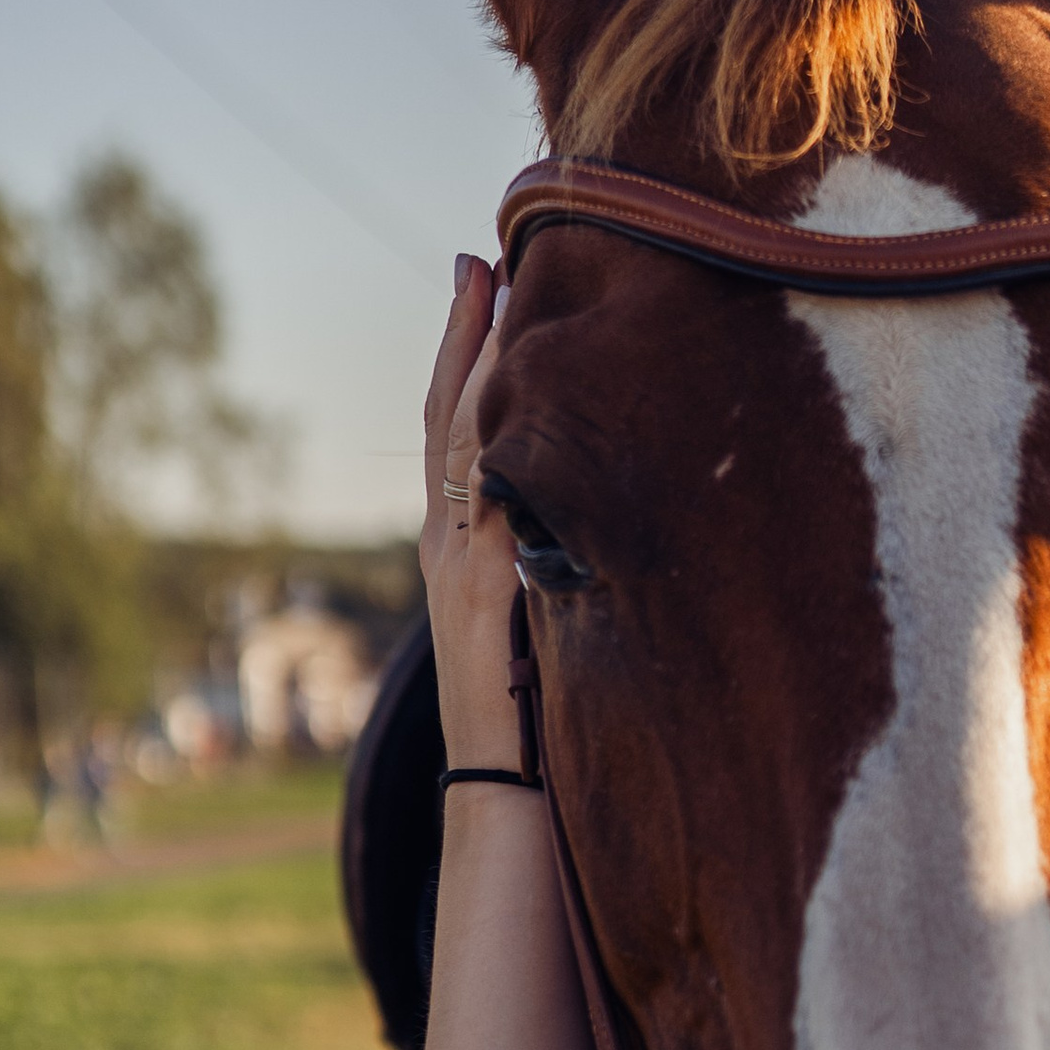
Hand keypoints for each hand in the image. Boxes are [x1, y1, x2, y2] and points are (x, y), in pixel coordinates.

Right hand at [421, 256, 524, 767]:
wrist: (507, 793)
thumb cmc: (541, 714)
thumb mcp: (548, 614)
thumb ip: (558, 559)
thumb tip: (601, 509)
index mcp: (462, 544)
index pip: (459, 428)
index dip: (469, 355)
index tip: (489, 279)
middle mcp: (448, 544)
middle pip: (447, 415)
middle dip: (463, 334)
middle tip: (479, 256)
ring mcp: (458, 567)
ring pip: (460, 443)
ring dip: (477, 365)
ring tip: (492, 292)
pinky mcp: (482, 596)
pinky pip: (487, 506)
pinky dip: (495, 447)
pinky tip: (515, 399)